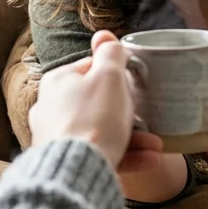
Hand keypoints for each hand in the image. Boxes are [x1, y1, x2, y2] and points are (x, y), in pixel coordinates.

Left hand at [30, 30, 161, 168]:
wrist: (77, 171)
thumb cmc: (94, 119)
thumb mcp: (109, 77)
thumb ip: (111, 54)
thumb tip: (105, 37)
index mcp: (58, 81)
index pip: (91, 69)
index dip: (117, 76)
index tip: (134, 86)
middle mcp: (50, 108)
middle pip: (97, 103)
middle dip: (128, 112)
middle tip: (149, 118)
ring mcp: (56, 137)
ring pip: (101, 131)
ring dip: (132, 137)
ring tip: (156, 146)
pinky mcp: (66, 162)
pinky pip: (99, 153)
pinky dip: (124, 155)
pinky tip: (148, 160)